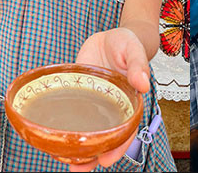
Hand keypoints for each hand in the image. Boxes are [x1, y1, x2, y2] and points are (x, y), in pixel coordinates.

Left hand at [72, 28, 147, 170]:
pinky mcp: (79, 94)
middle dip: (94, 154)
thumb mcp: (134, 50)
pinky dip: (65, 125)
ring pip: (87, 129)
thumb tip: (143, 84)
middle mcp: (111, 107)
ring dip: (78, 147)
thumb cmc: (127, 44)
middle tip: (80, 167)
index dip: (118, 147)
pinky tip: (54, 135)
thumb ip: (139, 66)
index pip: (125, 130)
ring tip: (65, 161)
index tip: (107, 159)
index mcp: (128, 102)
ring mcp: (93, 103)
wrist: (109, 36)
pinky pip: (72, 112)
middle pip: (105, 136)